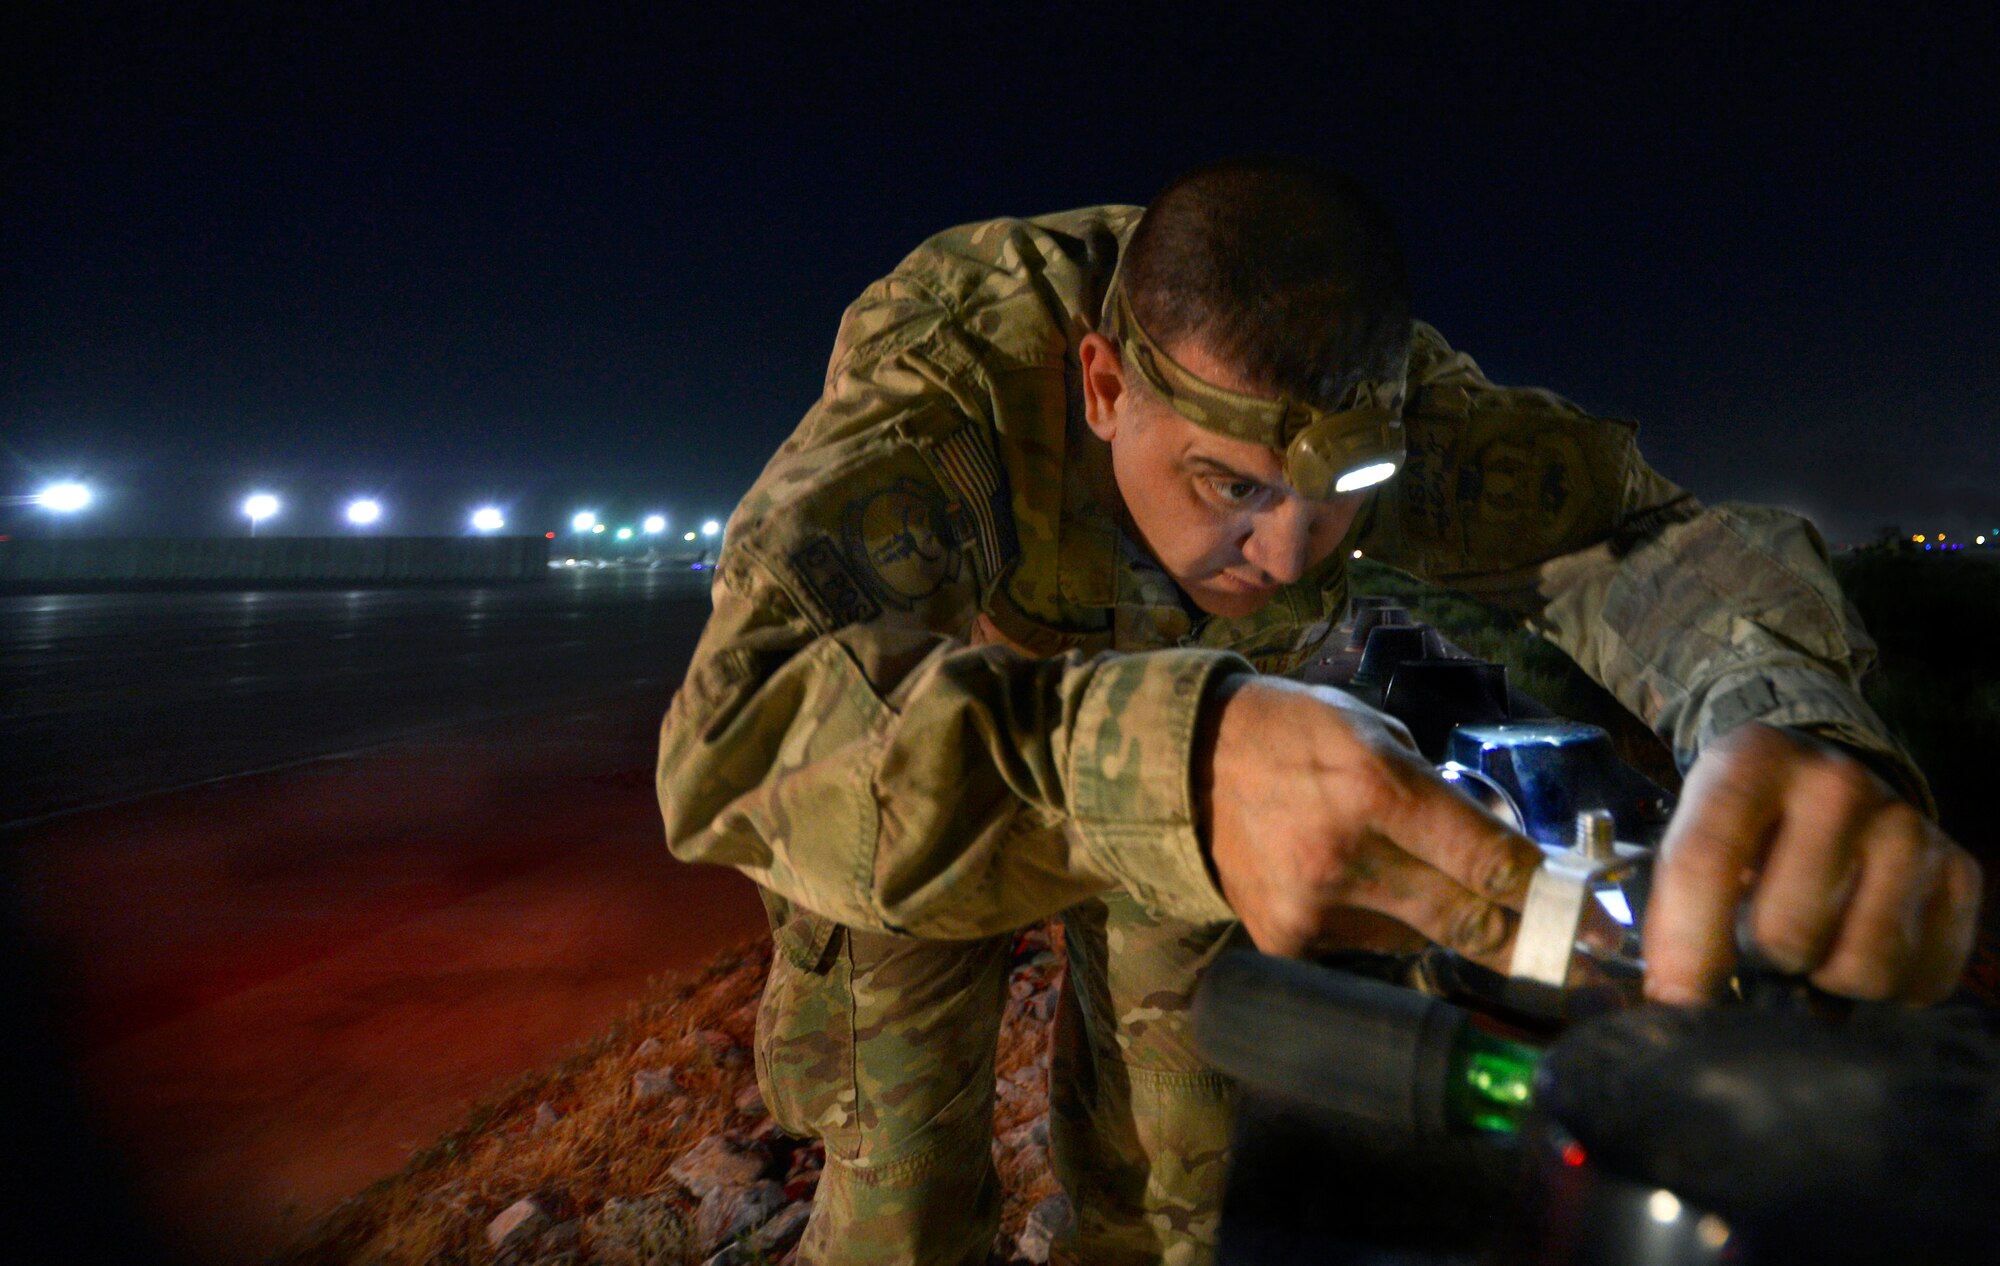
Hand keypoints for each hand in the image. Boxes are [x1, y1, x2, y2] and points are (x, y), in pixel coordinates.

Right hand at [1195, 674, 1547, 971]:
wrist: (1183, 765)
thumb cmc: (1288, 732)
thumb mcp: (1373, 731)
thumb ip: (1435, 791)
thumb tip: (1499, 849)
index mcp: (1376, 789)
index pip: (1491, 862)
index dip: (1550, 894)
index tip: (1593, 917)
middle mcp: (1347, 856)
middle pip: (1471, 923)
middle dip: (1527, 938)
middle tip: (1571, 952)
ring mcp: (1314, 907)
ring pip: (1420, 939)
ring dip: (1440, 919)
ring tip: (1412, 876)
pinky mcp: (1286, 941)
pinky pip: (1366, 949)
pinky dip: (1380, 926)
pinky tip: (1352, 887)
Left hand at [1643, 723, 1981, 1004]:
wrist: (1830, 778)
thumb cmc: (1748, 821)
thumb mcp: (1694, 827)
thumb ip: (1674, 899)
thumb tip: (1673, 1001)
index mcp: (1753, 762)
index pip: (1706, 862)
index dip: (1686, 945)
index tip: (1677, 1003)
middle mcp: (1837, 786)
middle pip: (1788, 932)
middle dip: (1761, 959)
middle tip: (1757, 941)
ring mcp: (1908, 828)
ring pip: (1862, 967)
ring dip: (1825, 977)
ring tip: (1810, 940)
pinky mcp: (1959, 873)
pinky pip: (1920, 980)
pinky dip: (1885, 987)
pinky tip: (1857, 942)